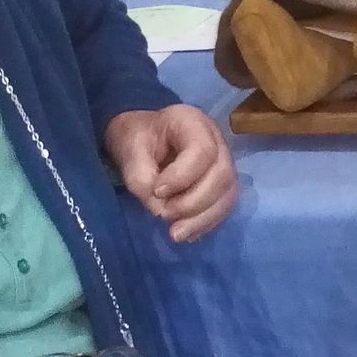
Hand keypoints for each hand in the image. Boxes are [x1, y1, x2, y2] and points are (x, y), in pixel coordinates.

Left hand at [105, 103, 237, 241]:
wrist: (142, 137)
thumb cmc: (136, 138)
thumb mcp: (129, 151)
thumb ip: (141, 178)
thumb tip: (161, 209)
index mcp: (192, 122)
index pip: (203, 151)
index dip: (183, 176)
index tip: (157, 191)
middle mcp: (217, 141)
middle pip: (222, 175)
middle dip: (195, 202)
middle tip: (164, 215)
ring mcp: (224, 162)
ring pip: (228, 194)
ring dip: (203, 218)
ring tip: (176, 234)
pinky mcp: (222, 183)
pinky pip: (224, 206)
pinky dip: (206, 223)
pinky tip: (187, 233)